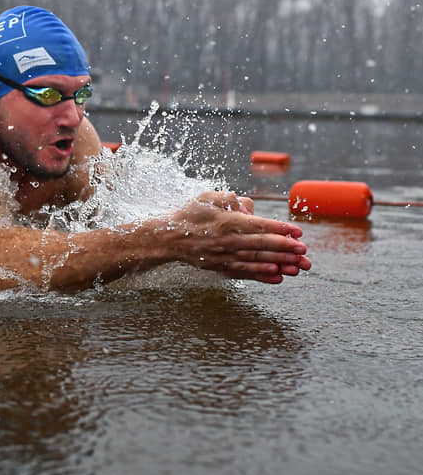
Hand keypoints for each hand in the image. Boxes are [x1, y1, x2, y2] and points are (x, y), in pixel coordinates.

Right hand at [170, 191, 310, 282]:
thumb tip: (248, 207)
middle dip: (286, 248)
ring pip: (256, 261)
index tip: (297, 232)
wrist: (168, 239)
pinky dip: (262, 276)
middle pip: (262, 245)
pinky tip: (277, 277)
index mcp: (227, 221)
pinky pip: (244, 273)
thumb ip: (230, 199)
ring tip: (298, 267)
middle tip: (304, 251)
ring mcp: (224, 256)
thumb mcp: (208, 197)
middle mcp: (228, 241)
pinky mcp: (221, 267)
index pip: (259, 226)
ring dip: (279, 264)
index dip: (280, 229)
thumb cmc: (190, 215)